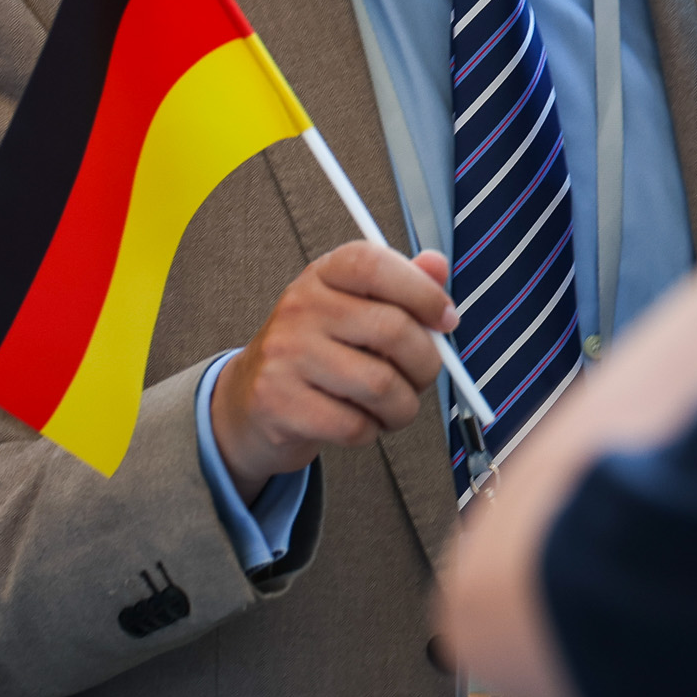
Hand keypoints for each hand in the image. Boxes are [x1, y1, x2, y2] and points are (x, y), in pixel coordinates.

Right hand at [211, 242, 454, 500]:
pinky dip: (371, 431)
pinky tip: (360, 422)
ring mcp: (285, 355)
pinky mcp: (279, 403)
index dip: (422, 291)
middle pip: (392, 329)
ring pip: (381, 384)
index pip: (375, 265)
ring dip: (403, 406)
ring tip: (392, 406)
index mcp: (322, 275)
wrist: (250, 403)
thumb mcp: (353, 309)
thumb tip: (438, 265)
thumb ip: (400, 286)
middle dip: (425, 364)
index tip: (446, 319)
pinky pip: (355, 425)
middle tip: (422, 377)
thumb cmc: (318, 354)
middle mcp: (299, 307)